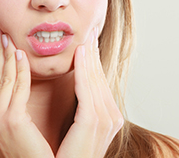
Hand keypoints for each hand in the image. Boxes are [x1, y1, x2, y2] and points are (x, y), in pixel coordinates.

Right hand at [0, 27, 53, 157]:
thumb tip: (1, 92)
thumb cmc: (26, 155)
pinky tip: (21, 54)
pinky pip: (16, 88)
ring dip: (7, 55)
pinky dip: (19, 69)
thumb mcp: (7, 132)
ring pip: (3, 79)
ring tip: (8, 37)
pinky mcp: (9, 121)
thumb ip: (3, 112)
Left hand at [56, 27, 123, 157]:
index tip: (88, 44)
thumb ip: (82, 111)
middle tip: (89, 32)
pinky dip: (84, 69)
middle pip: (100, 78)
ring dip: (89, 56)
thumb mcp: (77, 130)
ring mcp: (106, 119)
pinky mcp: (94, 121)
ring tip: (84, 37)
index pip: (100, 83)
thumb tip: (79, 94)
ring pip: (95, 79)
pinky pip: (88, 88)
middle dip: (94, 54)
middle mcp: (111, 116)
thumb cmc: (67, 157)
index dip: (94, 62)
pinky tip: (80, 53)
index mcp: (107, 118)